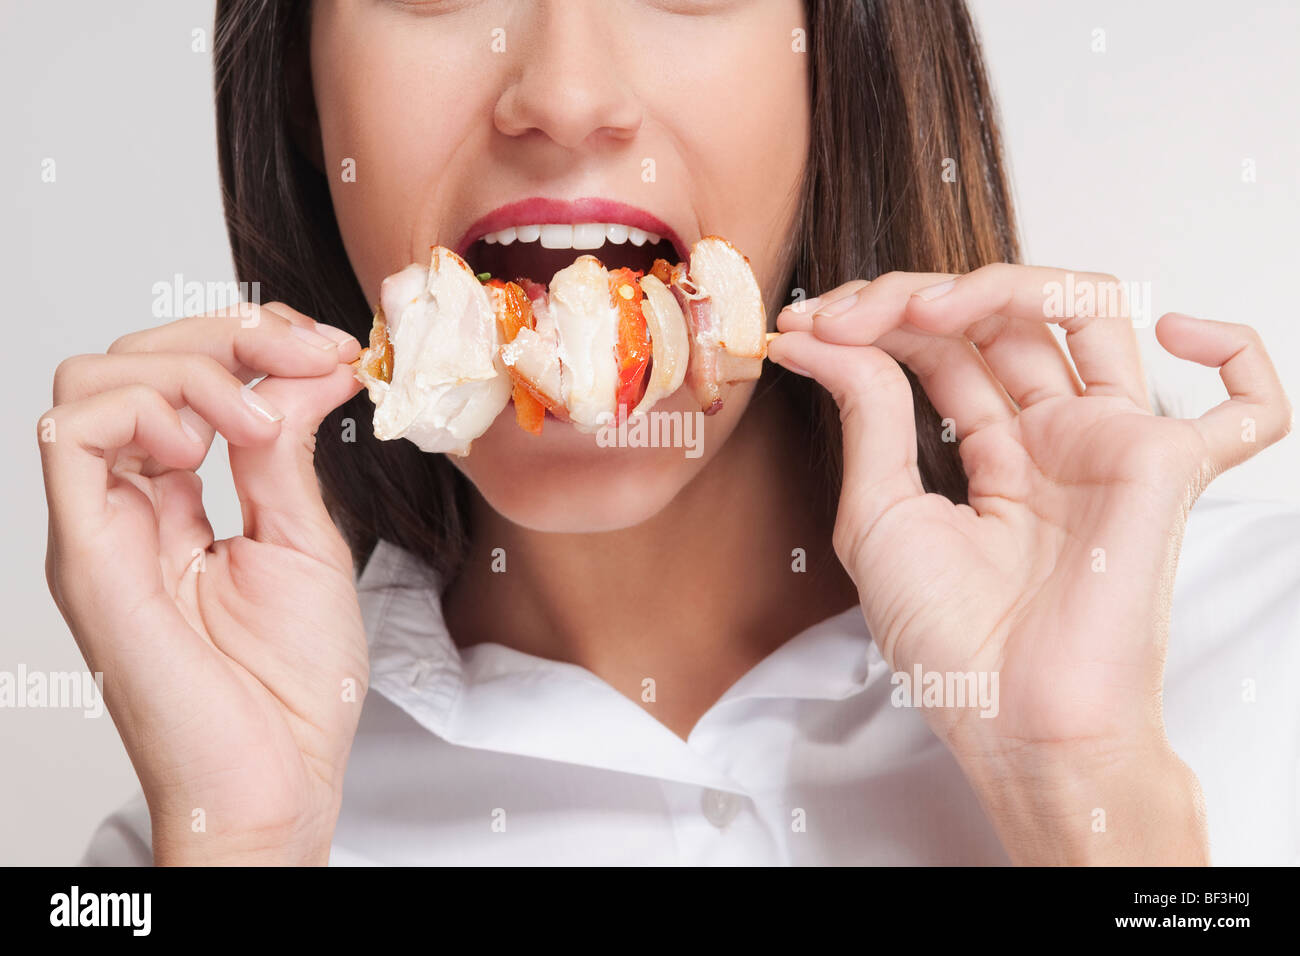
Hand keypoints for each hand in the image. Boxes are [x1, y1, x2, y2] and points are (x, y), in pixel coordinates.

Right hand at [40, 302, 365, 864]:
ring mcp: (101, 527)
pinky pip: (69, 435)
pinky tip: (206, 452)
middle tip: (307, 356)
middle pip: (131, 360)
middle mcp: (128, 506)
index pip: (181, 378)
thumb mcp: (304, 539)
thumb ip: (287, 450)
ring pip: (91, 380)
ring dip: (187, 370)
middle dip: (228, 336)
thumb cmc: (292, 686)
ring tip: (254, 425)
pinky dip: (145, 410)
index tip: (331, 348)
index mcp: (176, 502)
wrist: (279, 779)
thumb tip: (304, 368)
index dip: (253, 341)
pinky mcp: (85, 555)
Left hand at [771, 265, 1291, 862]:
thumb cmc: (948, 643)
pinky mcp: (1165, 469)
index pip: (941, 349)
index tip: (802, 328)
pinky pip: (1249, 409)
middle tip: (839, 316)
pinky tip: (1167, 330)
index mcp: (994, 453)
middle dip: (909, 299)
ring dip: (1000, 286)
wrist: (1011, 722)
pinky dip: (1233, 351)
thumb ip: (867, 415)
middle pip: (998, 318)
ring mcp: (1109, 446)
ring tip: (922, 310)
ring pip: (1087, 315)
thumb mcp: (878, 515)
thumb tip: (825, 339)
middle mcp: (1054, 438)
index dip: (872, 322)